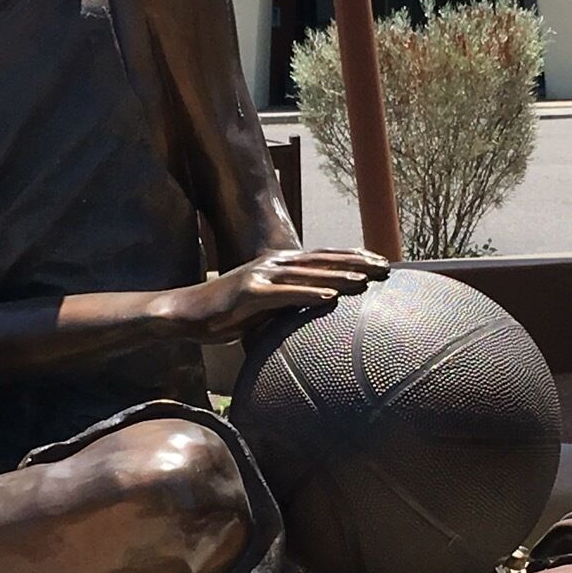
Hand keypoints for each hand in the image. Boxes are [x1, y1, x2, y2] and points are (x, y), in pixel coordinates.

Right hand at [160, 248, 387, 344]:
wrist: (185, 312)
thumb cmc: (225, 313)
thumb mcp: (263, 307)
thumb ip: (287, 305)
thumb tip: (313, 315)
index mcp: (279, 264)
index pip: (323, 257)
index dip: (353, 257)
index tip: (381, 263)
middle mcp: (273, 264)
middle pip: (323, 260)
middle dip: (356, 263)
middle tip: (386, 269)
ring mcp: (260, 276)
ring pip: (308, 275)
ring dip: (339, 278)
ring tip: (366, 283)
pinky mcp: (249, 293)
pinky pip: (284, 295)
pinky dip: (308, 295)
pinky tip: (329, 300)